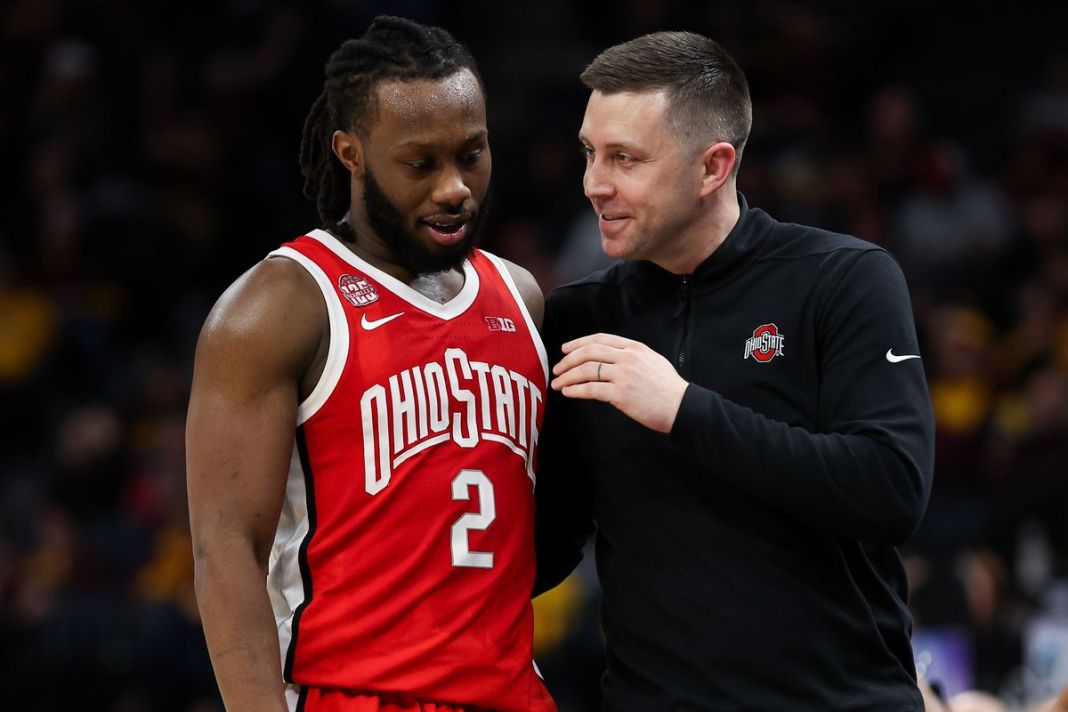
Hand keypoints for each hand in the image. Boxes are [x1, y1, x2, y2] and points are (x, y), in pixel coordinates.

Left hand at [550, 333, 688, 432]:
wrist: (682, 406)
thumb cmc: (668, 389)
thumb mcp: (652, 361)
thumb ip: (632, 357)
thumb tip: (611, 359)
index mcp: (634, 348)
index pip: (600, 339)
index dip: (579, 343)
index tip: (565, 349)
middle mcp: (627, 357)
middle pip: (588, 352)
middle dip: (568, 360)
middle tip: (557, 368)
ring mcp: (624, 375)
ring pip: (586, 370)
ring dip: (567, 376)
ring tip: (557, 383)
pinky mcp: (621, 394)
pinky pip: (591, 389)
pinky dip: (575, 390)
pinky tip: (568, 392)